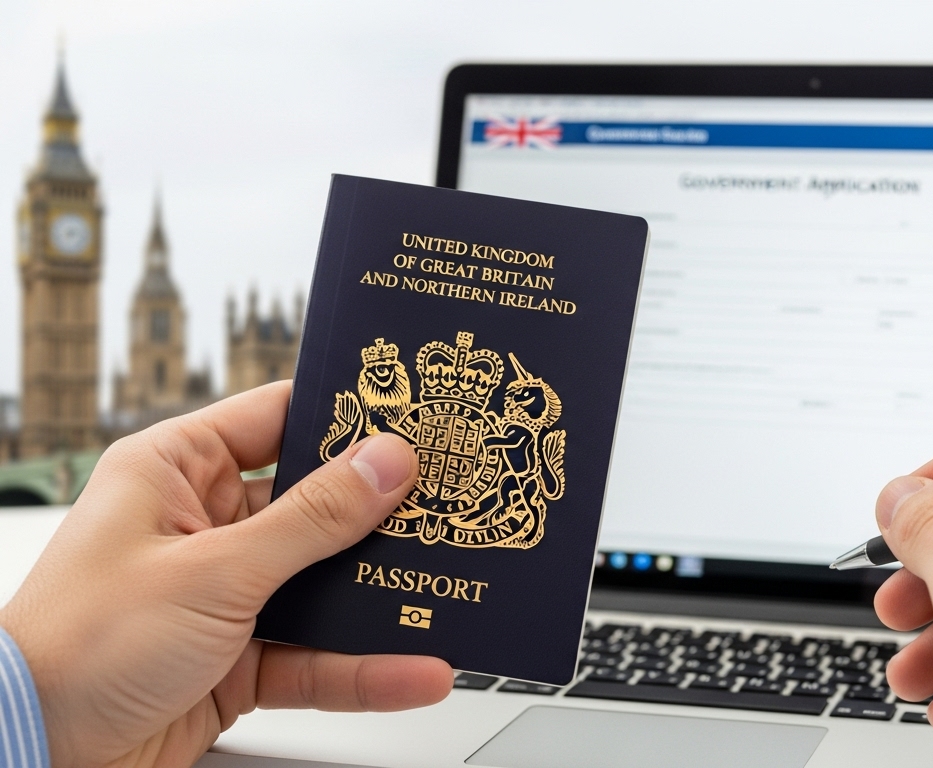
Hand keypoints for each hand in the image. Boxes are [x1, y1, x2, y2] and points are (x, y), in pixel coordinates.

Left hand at [0, 383, 453, 767]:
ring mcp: (225, 594)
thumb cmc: (77, 646)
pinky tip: (415, 668)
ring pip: (324, 585)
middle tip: (454, 502)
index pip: (278, 419)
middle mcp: (203, 524)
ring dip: (381, 597)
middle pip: (316, 506)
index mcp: (177, 470)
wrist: (30, 752)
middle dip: (383, 515)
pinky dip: (364, 667)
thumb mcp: (213, 570)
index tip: (417, 414)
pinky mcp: (239, 659)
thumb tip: (386, 461)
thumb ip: (311, 519)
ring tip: (448, 589)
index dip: (347, 416)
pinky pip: (317, 656)